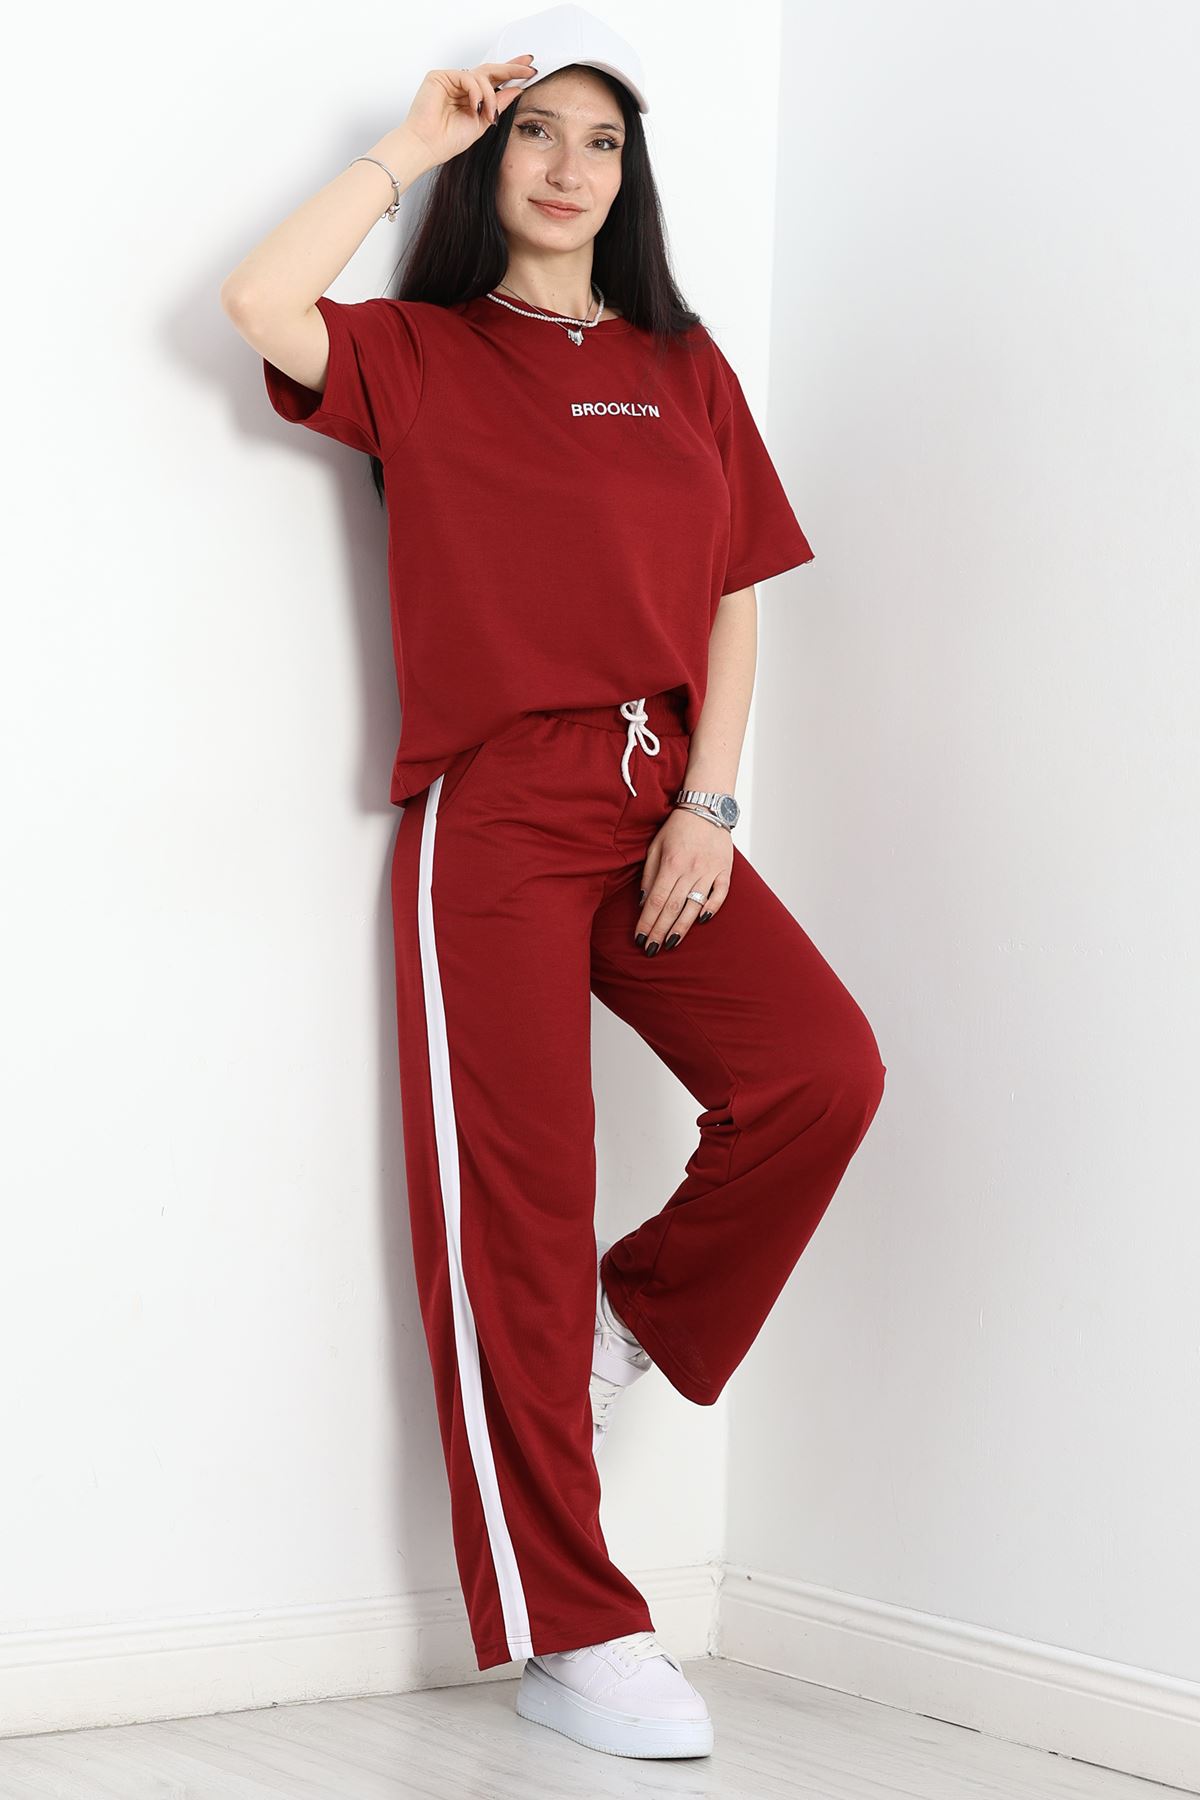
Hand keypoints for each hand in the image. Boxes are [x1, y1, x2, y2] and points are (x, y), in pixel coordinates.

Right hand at [402, 57, 537, 168]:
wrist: (427, 147)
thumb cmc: (448, 140)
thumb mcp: (483, 122)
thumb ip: (499, 105)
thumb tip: (517, 89)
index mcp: (471, 97)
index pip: (494, 80)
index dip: (511, 72)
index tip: (529, 69)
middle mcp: (461, 86)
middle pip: (489, 70)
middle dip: (511, 69)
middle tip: (528, 68)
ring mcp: (450, 80)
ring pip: (480, 76)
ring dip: (491, 96)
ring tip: (489, 115)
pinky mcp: (439, 76)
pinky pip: (467, 76)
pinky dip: (475, 91)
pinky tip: (475, 106)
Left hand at [635, 807, 732, 954]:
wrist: (707, 808)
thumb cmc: (677, 828)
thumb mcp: (655, 846)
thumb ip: (649, 874)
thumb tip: (643, 901)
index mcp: (671, 864)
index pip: (656, 901)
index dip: (647, 922)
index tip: (639, 938)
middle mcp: (690, 870)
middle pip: (673, 908)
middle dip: (660, 932)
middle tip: (650, 950)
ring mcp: (710, 871)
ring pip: (694, 906)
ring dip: (681, 928)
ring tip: (670, 944)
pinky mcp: (725, 871)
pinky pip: (720, 894)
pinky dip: (711, 908)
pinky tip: (700, 921)